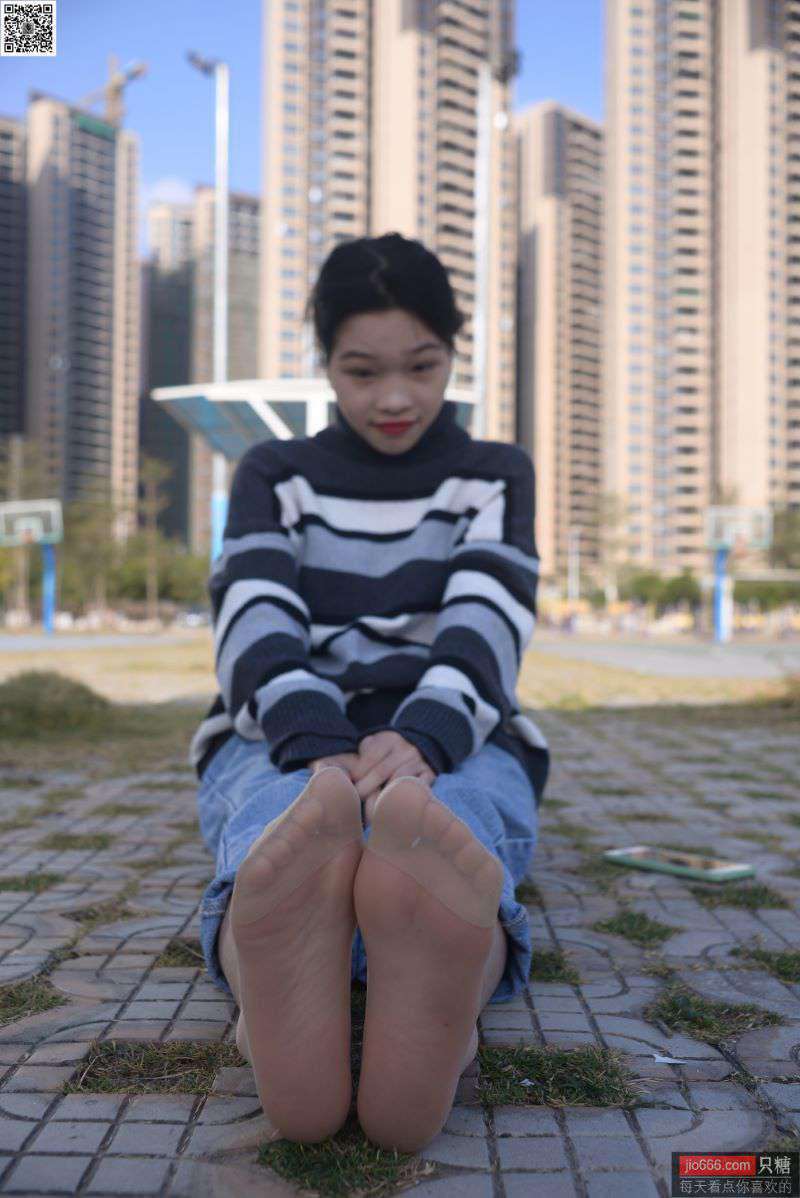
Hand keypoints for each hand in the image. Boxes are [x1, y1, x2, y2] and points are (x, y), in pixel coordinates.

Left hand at [310, 732, 435, 825]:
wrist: (417, 749)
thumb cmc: (383, 756)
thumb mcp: (369, 747)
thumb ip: (349, 755)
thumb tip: (320, 768)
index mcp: (387, 739)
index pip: (369, 757)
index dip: (357, 774)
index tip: (347, 789)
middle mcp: (405, 748)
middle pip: (382, 770)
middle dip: (366, 788)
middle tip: (353, 804)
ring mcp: (419, 761)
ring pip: (399, 780)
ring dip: (383, 796)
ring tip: (369, 812)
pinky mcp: (429, 775)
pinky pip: (417, 788)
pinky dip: (403, 799)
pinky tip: (390, 812)